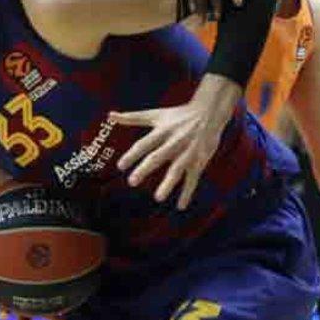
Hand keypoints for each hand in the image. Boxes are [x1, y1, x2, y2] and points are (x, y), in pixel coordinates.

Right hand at [0, 262, 68, 319]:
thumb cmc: (4, 271)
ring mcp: (37, 304)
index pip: (4, 309)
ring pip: (46, 316)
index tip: (3, 315)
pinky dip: (62, 312)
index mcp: (9, 301)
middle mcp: (23, 306)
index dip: (3, 312)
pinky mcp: (49, 301)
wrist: (24, 269)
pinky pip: (57, 308)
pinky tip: (69, 316)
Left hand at [109, 74, 241, 208]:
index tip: (120, 166)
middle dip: (145, 169)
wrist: (210, 112)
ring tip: (158, 198)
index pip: (144, 144)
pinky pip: (192, 179)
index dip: (132, 154)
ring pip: (177, 169)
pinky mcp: (199, 161)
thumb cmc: (179, 115)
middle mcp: (174, 141)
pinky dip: (187, 193)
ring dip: (168, 183)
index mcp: (162, 131)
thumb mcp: (156, 115)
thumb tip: (110, 115)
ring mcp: (187, 152)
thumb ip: (132, 118)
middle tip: (132, 182)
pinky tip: (180, 206)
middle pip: (158, 156)